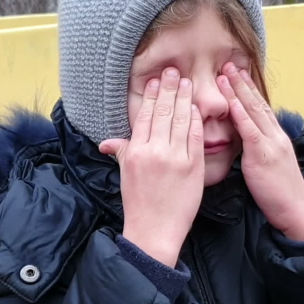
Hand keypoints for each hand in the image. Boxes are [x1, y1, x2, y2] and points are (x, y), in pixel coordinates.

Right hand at [100, 68, 204, 266]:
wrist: (154, 231)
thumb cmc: (139, 204)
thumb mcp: (125, 175)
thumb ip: (121, 152)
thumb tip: (107, 142)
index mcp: (135, 151)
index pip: (144, 116)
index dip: (151, 96)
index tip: (156, 81)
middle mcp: (153, 151)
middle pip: (163, 112)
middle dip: (169, 89)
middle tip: (174, 71)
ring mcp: (175, 158)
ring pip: (180, 120)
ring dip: (184, 99)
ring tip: (187, 82)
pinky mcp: (193, 166)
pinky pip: (195, 137)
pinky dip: (195, 120)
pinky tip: (196, 108)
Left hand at [217, 63, 303, 240]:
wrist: (296, 210)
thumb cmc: (280, 194)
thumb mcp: (270, 166)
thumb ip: (258, 151)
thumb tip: (243, 142)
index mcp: (276, 138)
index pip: (261, 108)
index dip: (249, 90)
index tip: (238, 74)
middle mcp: (275, 135)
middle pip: (257, 103)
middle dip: (242, 82)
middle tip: (228, 64)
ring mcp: (271, 143)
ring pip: (253, 111)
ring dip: (238, 91)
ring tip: (225, 73)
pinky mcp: (264, 155)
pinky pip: (249, 130)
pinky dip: (239, 114)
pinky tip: (230, 102)